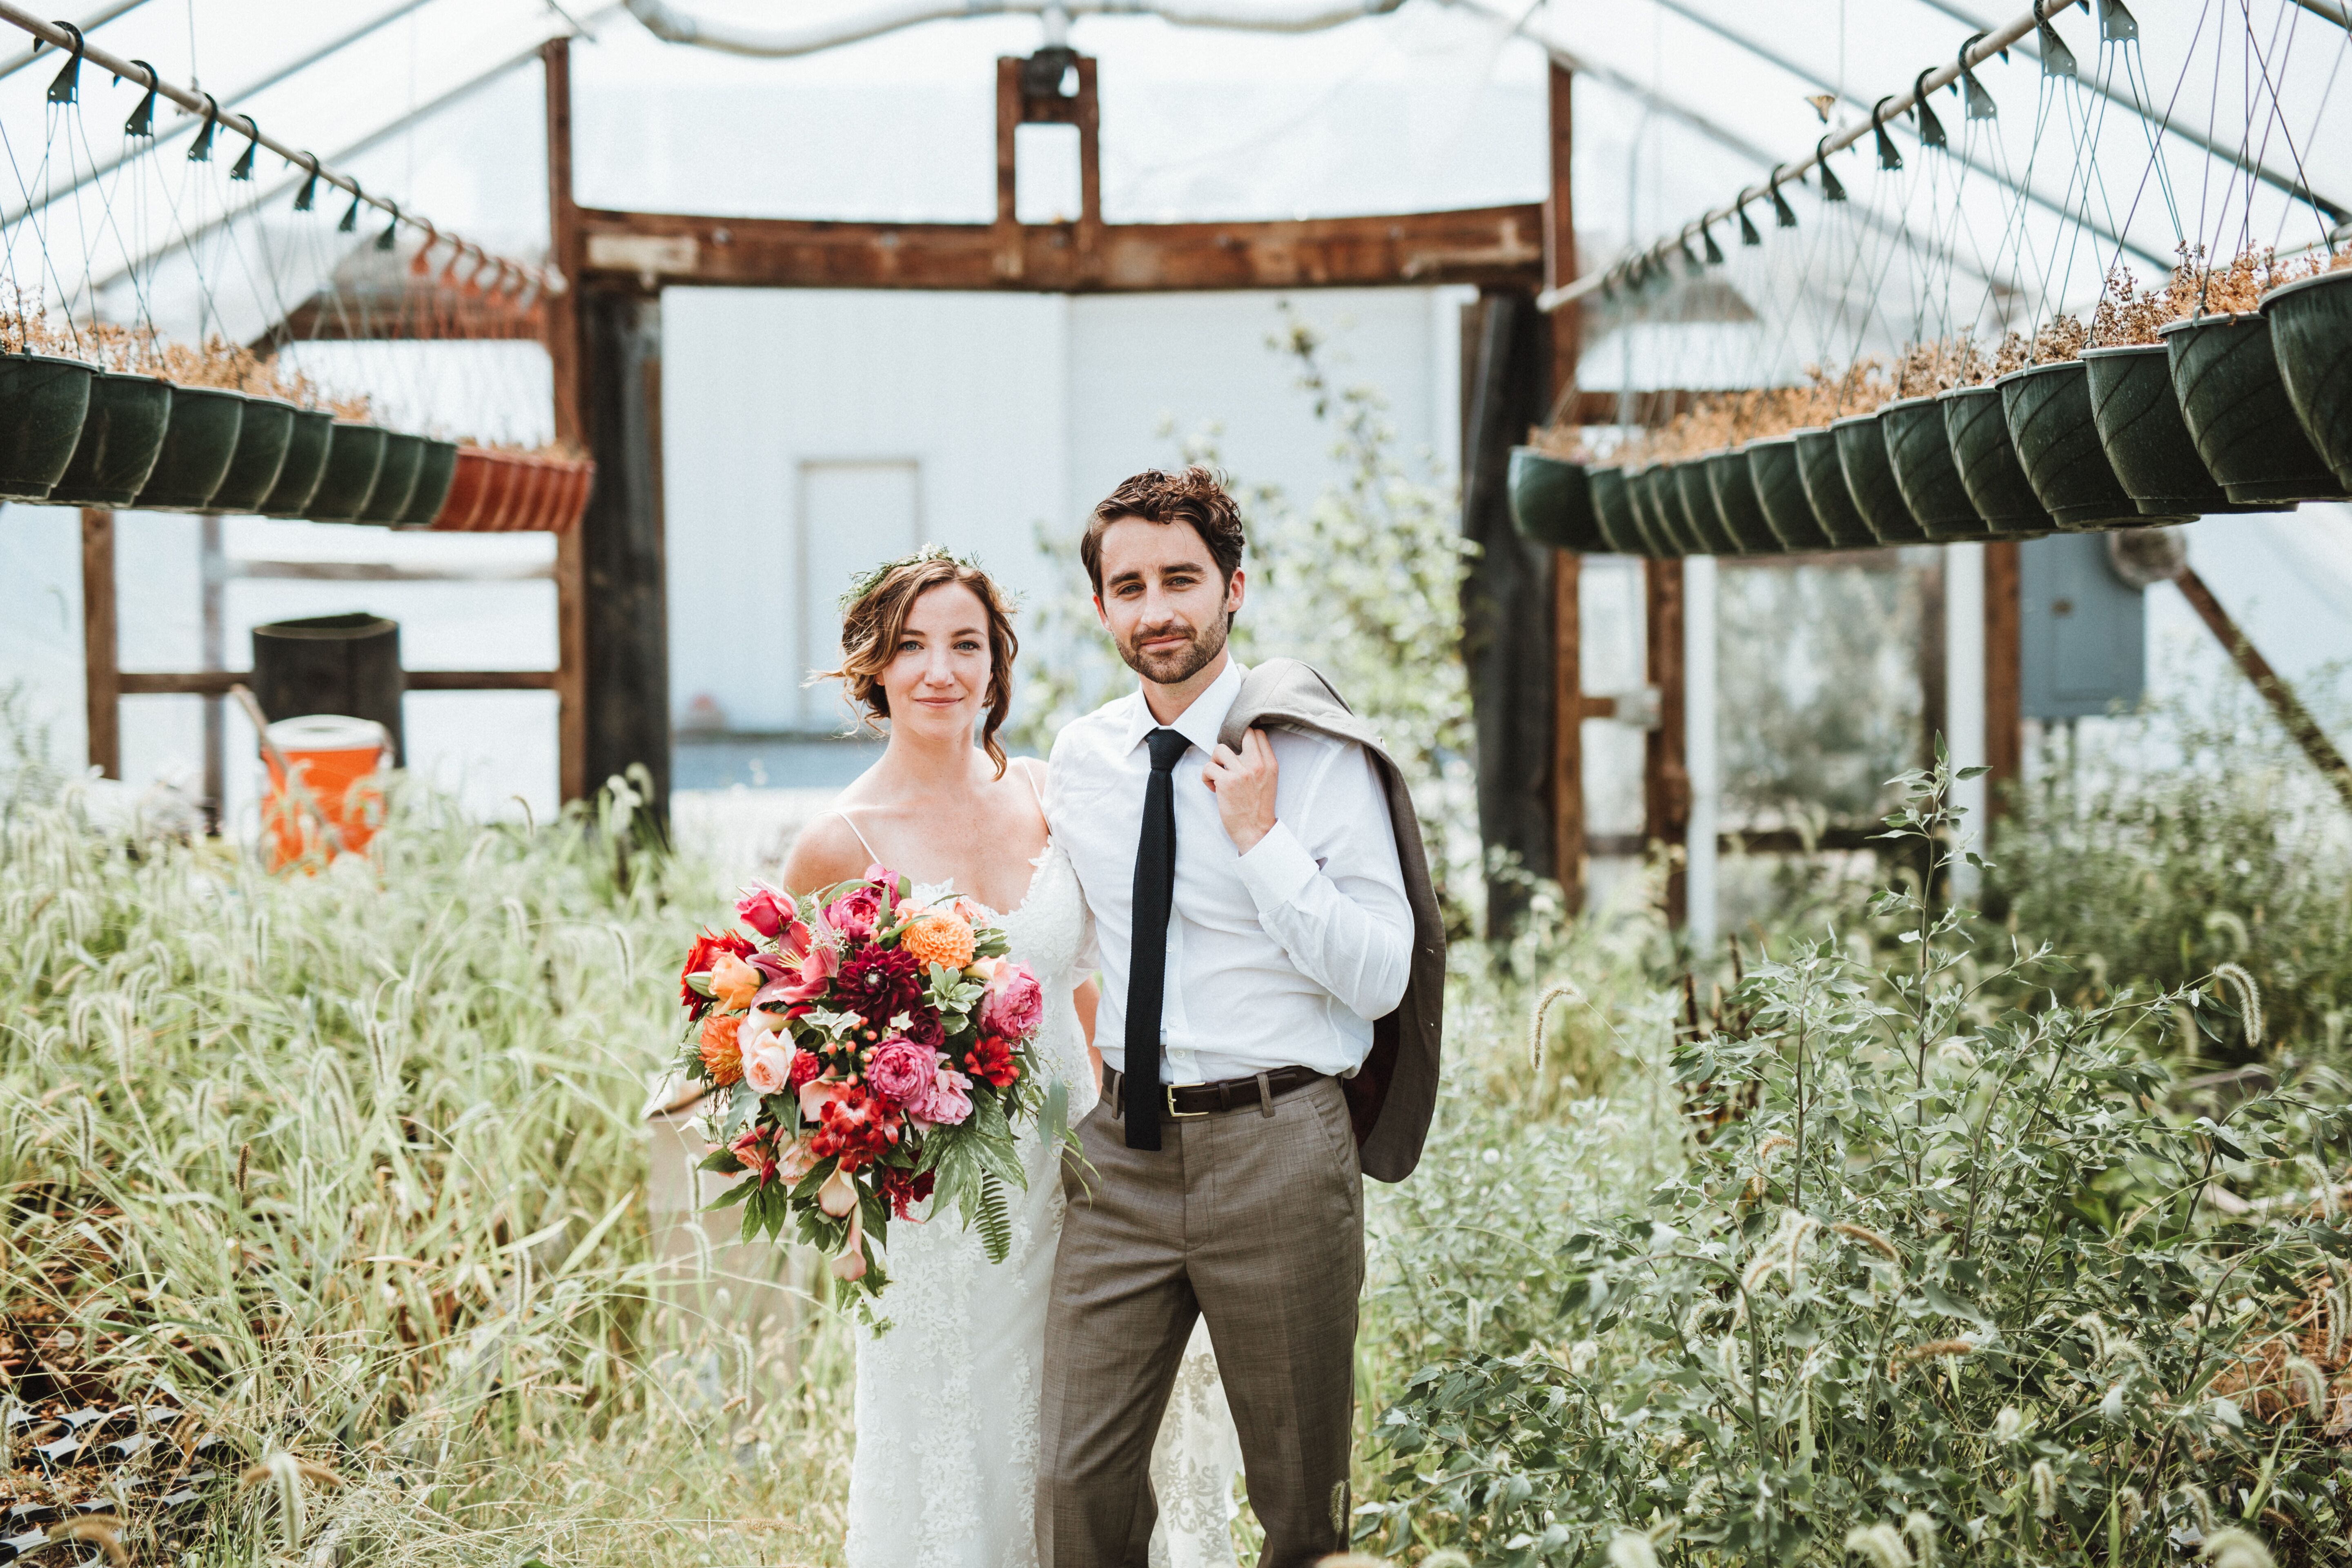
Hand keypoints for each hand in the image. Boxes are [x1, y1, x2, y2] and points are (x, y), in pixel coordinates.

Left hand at [1203, 729, 1277, 853]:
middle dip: (1230, 742)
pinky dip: (1206, 778)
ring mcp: (1242, 772)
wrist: (1255, 831)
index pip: (1258, 734)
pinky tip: (1214, 789)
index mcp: (1270, 764)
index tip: (1237, 748)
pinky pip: (1208, 767)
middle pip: (1241, 733)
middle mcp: (1258, 765)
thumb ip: (1260, 763)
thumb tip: (1241, 747)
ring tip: (1218, 775)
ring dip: (1214, 761)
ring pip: (1219, 749)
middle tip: (1226, 758)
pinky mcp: (1226, 782)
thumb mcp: (1269, 781)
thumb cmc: (1258, 808)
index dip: (1244, 736)